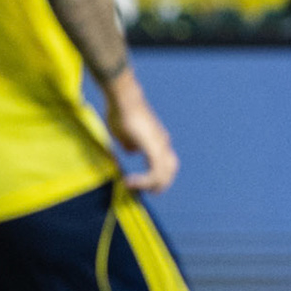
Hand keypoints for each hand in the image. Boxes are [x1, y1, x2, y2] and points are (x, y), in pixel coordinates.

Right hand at [105, 74, 178, 193]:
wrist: (123, 98)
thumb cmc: (121, 111)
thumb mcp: (123, 133)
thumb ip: (129, 144)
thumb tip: (132, 152)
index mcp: (158, 140)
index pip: (165, 163)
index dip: (156, 176)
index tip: (136, 182)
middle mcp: (163, 143)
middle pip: (170, 170)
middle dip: (159, 184)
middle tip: (147, 191)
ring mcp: (160, 144)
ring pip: (164, 173)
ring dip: (151, 185)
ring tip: (138, 189)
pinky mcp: (152, 146)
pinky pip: (154, 170)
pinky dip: (144, 180)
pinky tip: (130, 183)